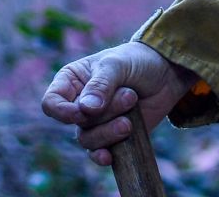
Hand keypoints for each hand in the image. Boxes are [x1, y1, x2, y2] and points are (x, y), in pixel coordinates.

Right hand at [40, 40, 195, 166]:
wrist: (166, 74)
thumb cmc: (137, 61)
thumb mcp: (117, 65)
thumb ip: (101, 85)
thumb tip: (85, 110)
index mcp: (71, 81)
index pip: (51, 103)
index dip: (63, 112)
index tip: (84, 112)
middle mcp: (79, 104)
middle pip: (76, 123)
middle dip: (105, 113)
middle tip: (130, 96)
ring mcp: (96, 122)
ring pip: (88, 140)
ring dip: (110, 131)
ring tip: (131, 118)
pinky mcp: (112, 137)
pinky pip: (99, 154)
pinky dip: (103, 156)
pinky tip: (110, 156)